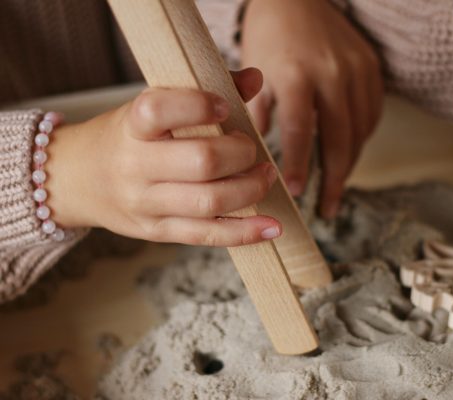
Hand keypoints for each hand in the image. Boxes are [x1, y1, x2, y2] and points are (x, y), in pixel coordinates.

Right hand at [45, 68, 282, 246]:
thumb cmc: (127, 137)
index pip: (159, 110)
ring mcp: (144, 203)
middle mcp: (134, 165)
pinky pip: (207, 235)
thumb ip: (201, 91)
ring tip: (264, 175)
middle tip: (251, 148)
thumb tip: (254, 79)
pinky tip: (271, 226)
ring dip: (250, 189)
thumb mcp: (150, 108)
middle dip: (241, 154)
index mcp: (131, 125)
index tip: (224, 107)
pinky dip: (245, 232)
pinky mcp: (157, 231)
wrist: (75, 179)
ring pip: (209, 201)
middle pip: (201, 162)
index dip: (198, 106)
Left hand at [241, 0, 383, 217]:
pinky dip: (361, 139)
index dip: (301, 166)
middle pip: (340, 139)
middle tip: (327, 209)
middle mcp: (332, 73)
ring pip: (361, 131)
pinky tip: (347, 154)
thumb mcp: (255, 74)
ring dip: (350, 164)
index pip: (301, 131)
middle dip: (335, 180)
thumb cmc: (269, 38)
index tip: (298, 194)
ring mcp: (358, 70)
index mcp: (296, 74)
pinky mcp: (373, 69)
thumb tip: (259, 160)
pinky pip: (372, 114)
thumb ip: (259, 117)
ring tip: (335, 188)